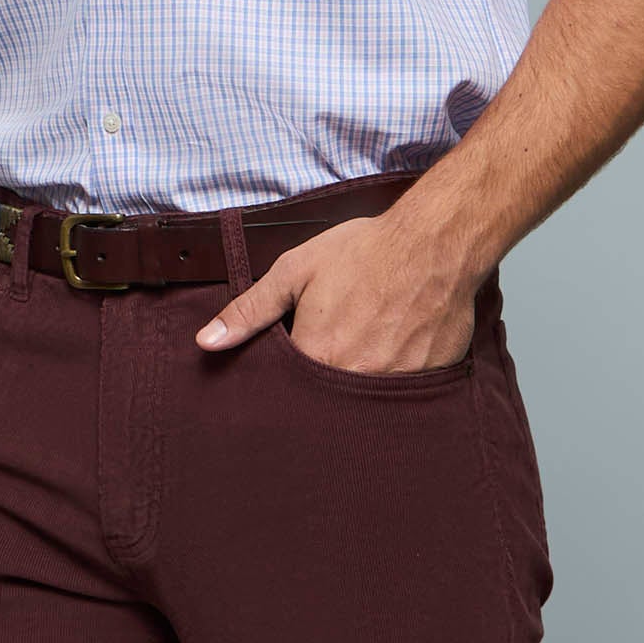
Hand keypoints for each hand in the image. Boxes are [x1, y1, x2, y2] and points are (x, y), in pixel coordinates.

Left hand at [193, 212, 479, 373]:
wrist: (436, 243)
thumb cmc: (365, 252)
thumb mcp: (296, 271)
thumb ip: (250, 311)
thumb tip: (207, 342)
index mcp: (316, 358)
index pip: (288, 389)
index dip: (291, 373)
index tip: (302, 349)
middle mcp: (355, 380)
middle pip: (327, 399)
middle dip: (326, 379)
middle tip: (341, 340)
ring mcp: (394, 385)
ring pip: (366, 399)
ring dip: (363, 376)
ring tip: (371, 341)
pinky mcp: (428, 380)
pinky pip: (404, 392)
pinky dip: (397, 376)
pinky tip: (399, 346)